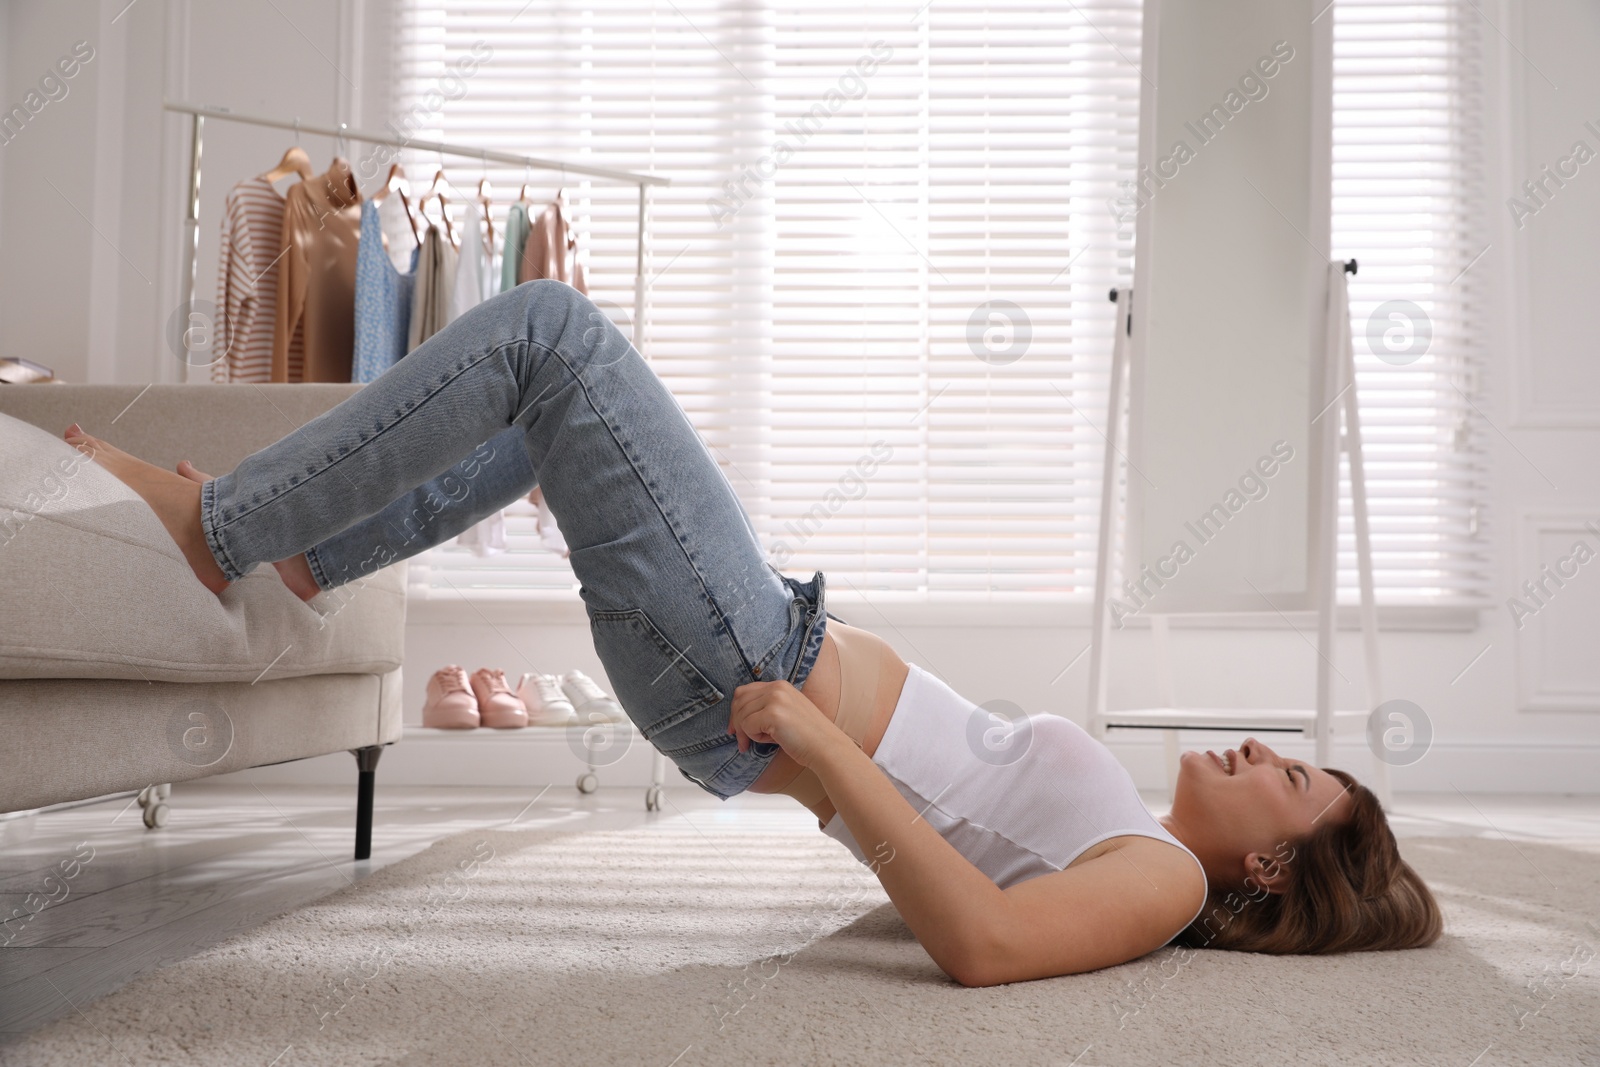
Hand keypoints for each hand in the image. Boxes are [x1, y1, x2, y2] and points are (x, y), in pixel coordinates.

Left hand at [727, 680, 845, 768]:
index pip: (744, 691)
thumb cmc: (806, 736)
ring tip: (763, 740)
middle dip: (736, 723)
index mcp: (780, 685)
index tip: (735, 729)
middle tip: (742, 742)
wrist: (826, 747)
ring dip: (747, 731)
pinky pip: (747, 726)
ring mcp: (775, 699)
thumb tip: (738, 716)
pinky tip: (770, 740)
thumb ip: (766, 707)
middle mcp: (776, 687)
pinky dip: (754, 737)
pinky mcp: (773, 714)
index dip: (735, 711)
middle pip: (739, 701)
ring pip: (742, 714)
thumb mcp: (786, 713)